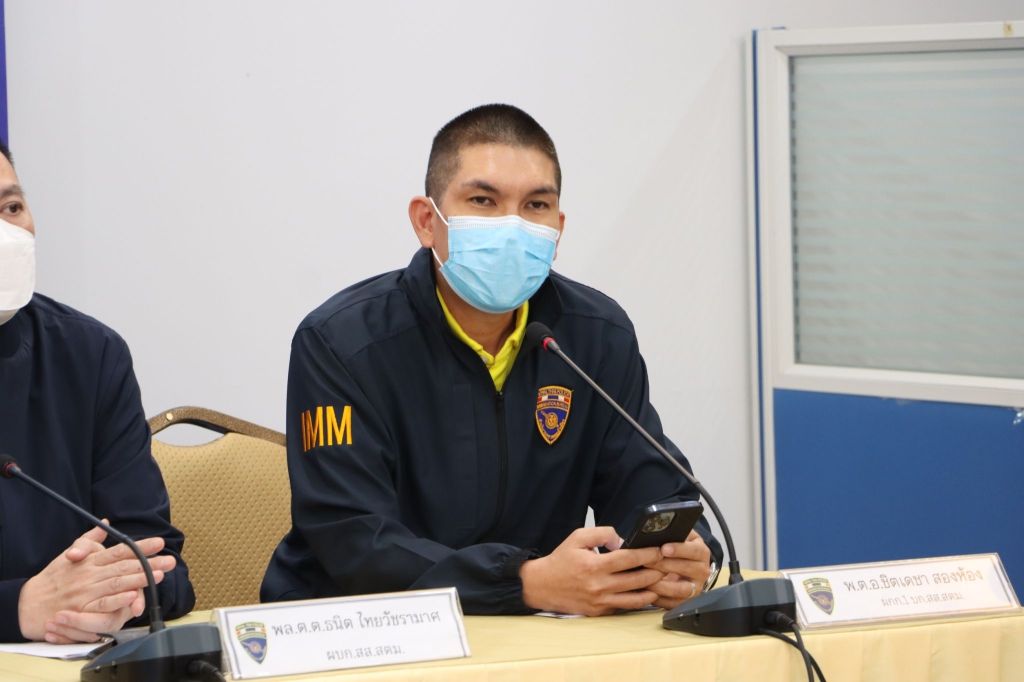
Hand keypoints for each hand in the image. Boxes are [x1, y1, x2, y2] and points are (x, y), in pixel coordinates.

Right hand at [18, 525, 175, 642]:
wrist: (29, 603)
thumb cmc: (52, 579)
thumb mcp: (69, 554)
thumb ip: (90, 540)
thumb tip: (106, 524)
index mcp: (90, 560)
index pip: (120, 551)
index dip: (141, 546)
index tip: (159, 542)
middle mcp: (91, 574)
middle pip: (124, 566)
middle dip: (149, 562)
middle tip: (170, 559)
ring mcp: (87, 592)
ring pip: (117, 583)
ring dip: (139, 579)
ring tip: (160, 574)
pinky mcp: (82, 610)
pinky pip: (103, 604)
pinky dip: (118, 600)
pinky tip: (134, 596)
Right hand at [520, 526, 664, 615]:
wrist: (542, 585)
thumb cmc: (561, 560)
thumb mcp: (577, 537)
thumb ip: (602, 533)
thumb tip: (621, 540)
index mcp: (594, 565)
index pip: (629, 559)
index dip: (648, 554)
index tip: (659, 550)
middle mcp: (599, 586)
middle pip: (637, 579)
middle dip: (656, 571)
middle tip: (667, 565)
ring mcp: (600, 601)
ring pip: (635, 598)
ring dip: (652, 589)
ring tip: (663, 581)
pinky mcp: (599, 612)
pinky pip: (624, 607)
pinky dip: (638, 600)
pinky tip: (647, 593)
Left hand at [645, 530, 711, 609]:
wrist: (689, 566)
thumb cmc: (680, 549)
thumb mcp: (682, 537)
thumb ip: (674, 532)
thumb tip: (656, 530)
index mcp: (701, 552)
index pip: (694, 550)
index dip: (679, 549)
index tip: (664, 548)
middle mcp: (702, 571)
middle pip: (686, 569)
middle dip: (664, 565)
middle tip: (647, 562)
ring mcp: (696, 588)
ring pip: (681, 589)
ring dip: (661, 584)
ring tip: (645, 578)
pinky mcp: (687, 602)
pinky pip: (673, 603)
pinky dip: (659, 598)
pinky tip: (647, 591)